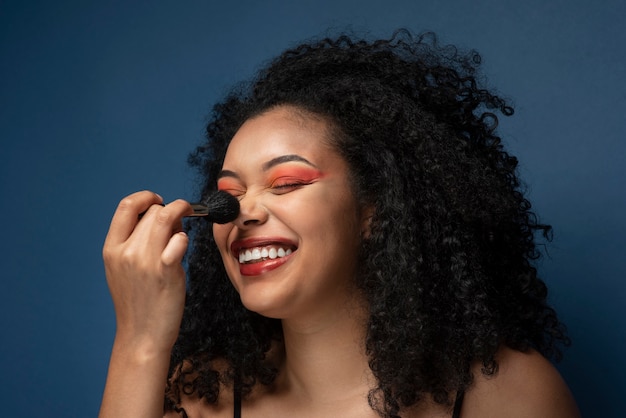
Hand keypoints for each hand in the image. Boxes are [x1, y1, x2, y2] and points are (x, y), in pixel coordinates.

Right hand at [103, 191, 192, 354]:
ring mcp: (145, 261)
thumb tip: (161, 218)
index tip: (158, 200)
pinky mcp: (165, 271)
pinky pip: (180, 239)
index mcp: (112, 249)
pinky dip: (184, 238)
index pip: (126, 206)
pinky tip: (183, 249)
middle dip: (169, 211)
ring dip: (181, 214)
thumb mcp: (123, 269)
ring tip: (186, 225)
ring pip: (165, 217)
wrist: (142, 336)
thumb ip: (135, 243)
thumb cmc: (138, 303)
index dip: (145, 197)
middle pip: (152, 211)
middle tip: (178, 225)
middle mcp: (126, 252)